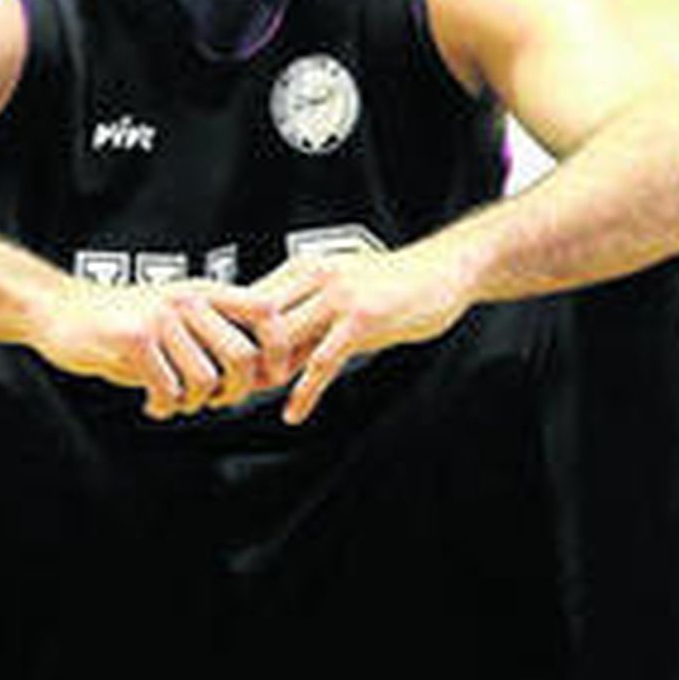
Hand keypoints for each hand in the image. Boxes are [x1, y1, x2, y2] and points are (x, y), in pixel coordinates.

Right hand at [37, 277, 292, 419]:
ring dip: (193, 403)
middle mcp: (187, 299)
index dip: (279, 349)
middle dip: (235, 392)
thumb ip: (213, 335)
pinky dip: (164, 407)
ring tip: (174, 401)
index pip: (266, 312)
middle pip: (242, 356)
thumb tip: (261, 374)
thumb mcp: (174, 315)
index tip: (270, 377)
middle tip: (214, 401)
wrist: (59, 310)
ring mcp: (161, 318)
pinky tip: (152, 404)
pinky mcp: (134, 339)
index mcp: (204, 291)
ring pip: (205, 380)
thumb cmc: (121, 321)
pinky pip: (168, 389)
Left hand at [253, 244, 474, 424]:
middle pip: (259, 319)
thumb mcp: (343, 298)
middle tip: (242, 385)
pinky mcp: (362, 320)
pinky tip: (296, 412)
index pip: (252, 299)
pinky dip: (303, 394)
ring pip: (283, 338)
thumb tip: (276, 361)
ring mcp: (339, 297)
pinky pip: (321, 363)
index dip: (237, 333)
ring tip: (266, 395)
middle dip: (247, 355)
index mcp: (305, 267)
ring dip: (270, 373)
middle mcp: (316, 277)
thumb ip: (310, 325)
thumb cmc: (396, 284)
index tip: (233, 361)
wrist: (445, 270)